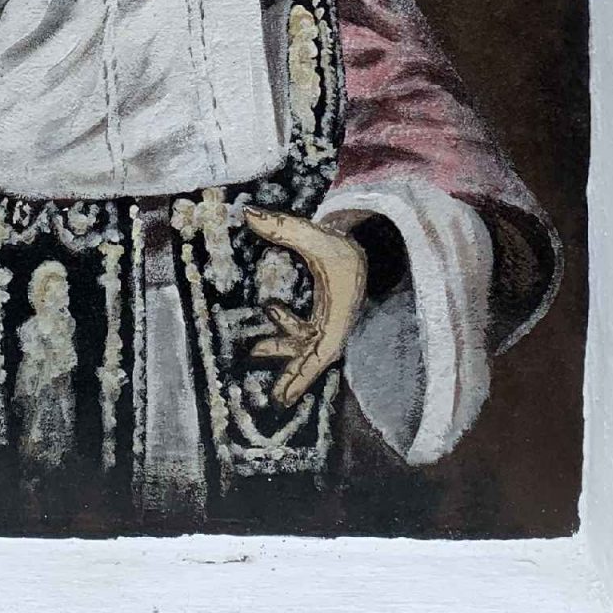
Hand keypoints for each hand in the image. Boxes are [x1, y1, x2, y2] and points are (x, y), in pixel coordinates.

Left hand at [244, 208, 368, 407]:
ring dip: (284, 349)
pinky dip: (288, 328)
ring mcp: (331, 319)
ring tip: (255, 351)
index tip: (288, 394)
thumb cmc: (343, 241)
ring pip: (307, 344)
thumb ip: (283, 227)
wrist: (365, 238)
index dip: (306, 374)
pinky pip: (306, 330)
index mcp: (340, 313)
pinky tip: (269, 312)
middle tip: (276, 399)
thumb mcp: (315, 234)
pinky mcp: (325, 313)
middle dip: (296, 376)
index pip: (324, 351)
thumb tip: (248, 214)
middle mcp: (336, 321)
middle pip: (315, 357)